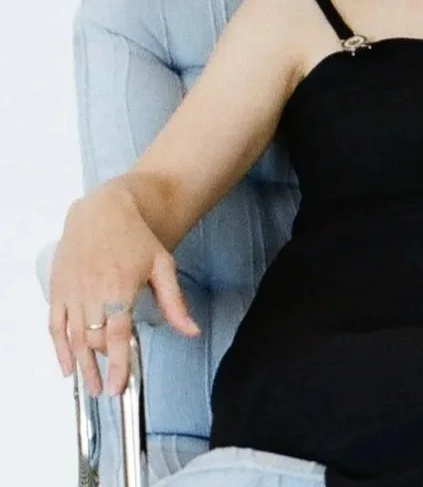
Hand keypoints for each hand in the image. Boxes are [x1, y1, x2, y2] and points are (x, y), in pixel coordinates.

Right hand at [47, 188, 199, 395]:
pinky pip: (54, 325)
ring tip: (89, 385)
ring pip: (73, 337)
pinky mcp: (58, 290)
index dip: (117, 365)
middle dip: (100, 368)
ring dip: (80, 364)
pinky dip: (59, 347)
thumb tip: (191, 331)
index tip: (118, 387)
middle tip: (107, 388)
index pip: (116, 338)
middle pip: (94, 341)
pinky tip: (66, 364)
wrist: (103, 210)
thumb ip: (175, 303)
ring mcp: (71, 293)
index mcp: (119, 290)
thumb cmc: (135, 236)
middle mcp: (91, 294)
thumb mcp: (163, 266)